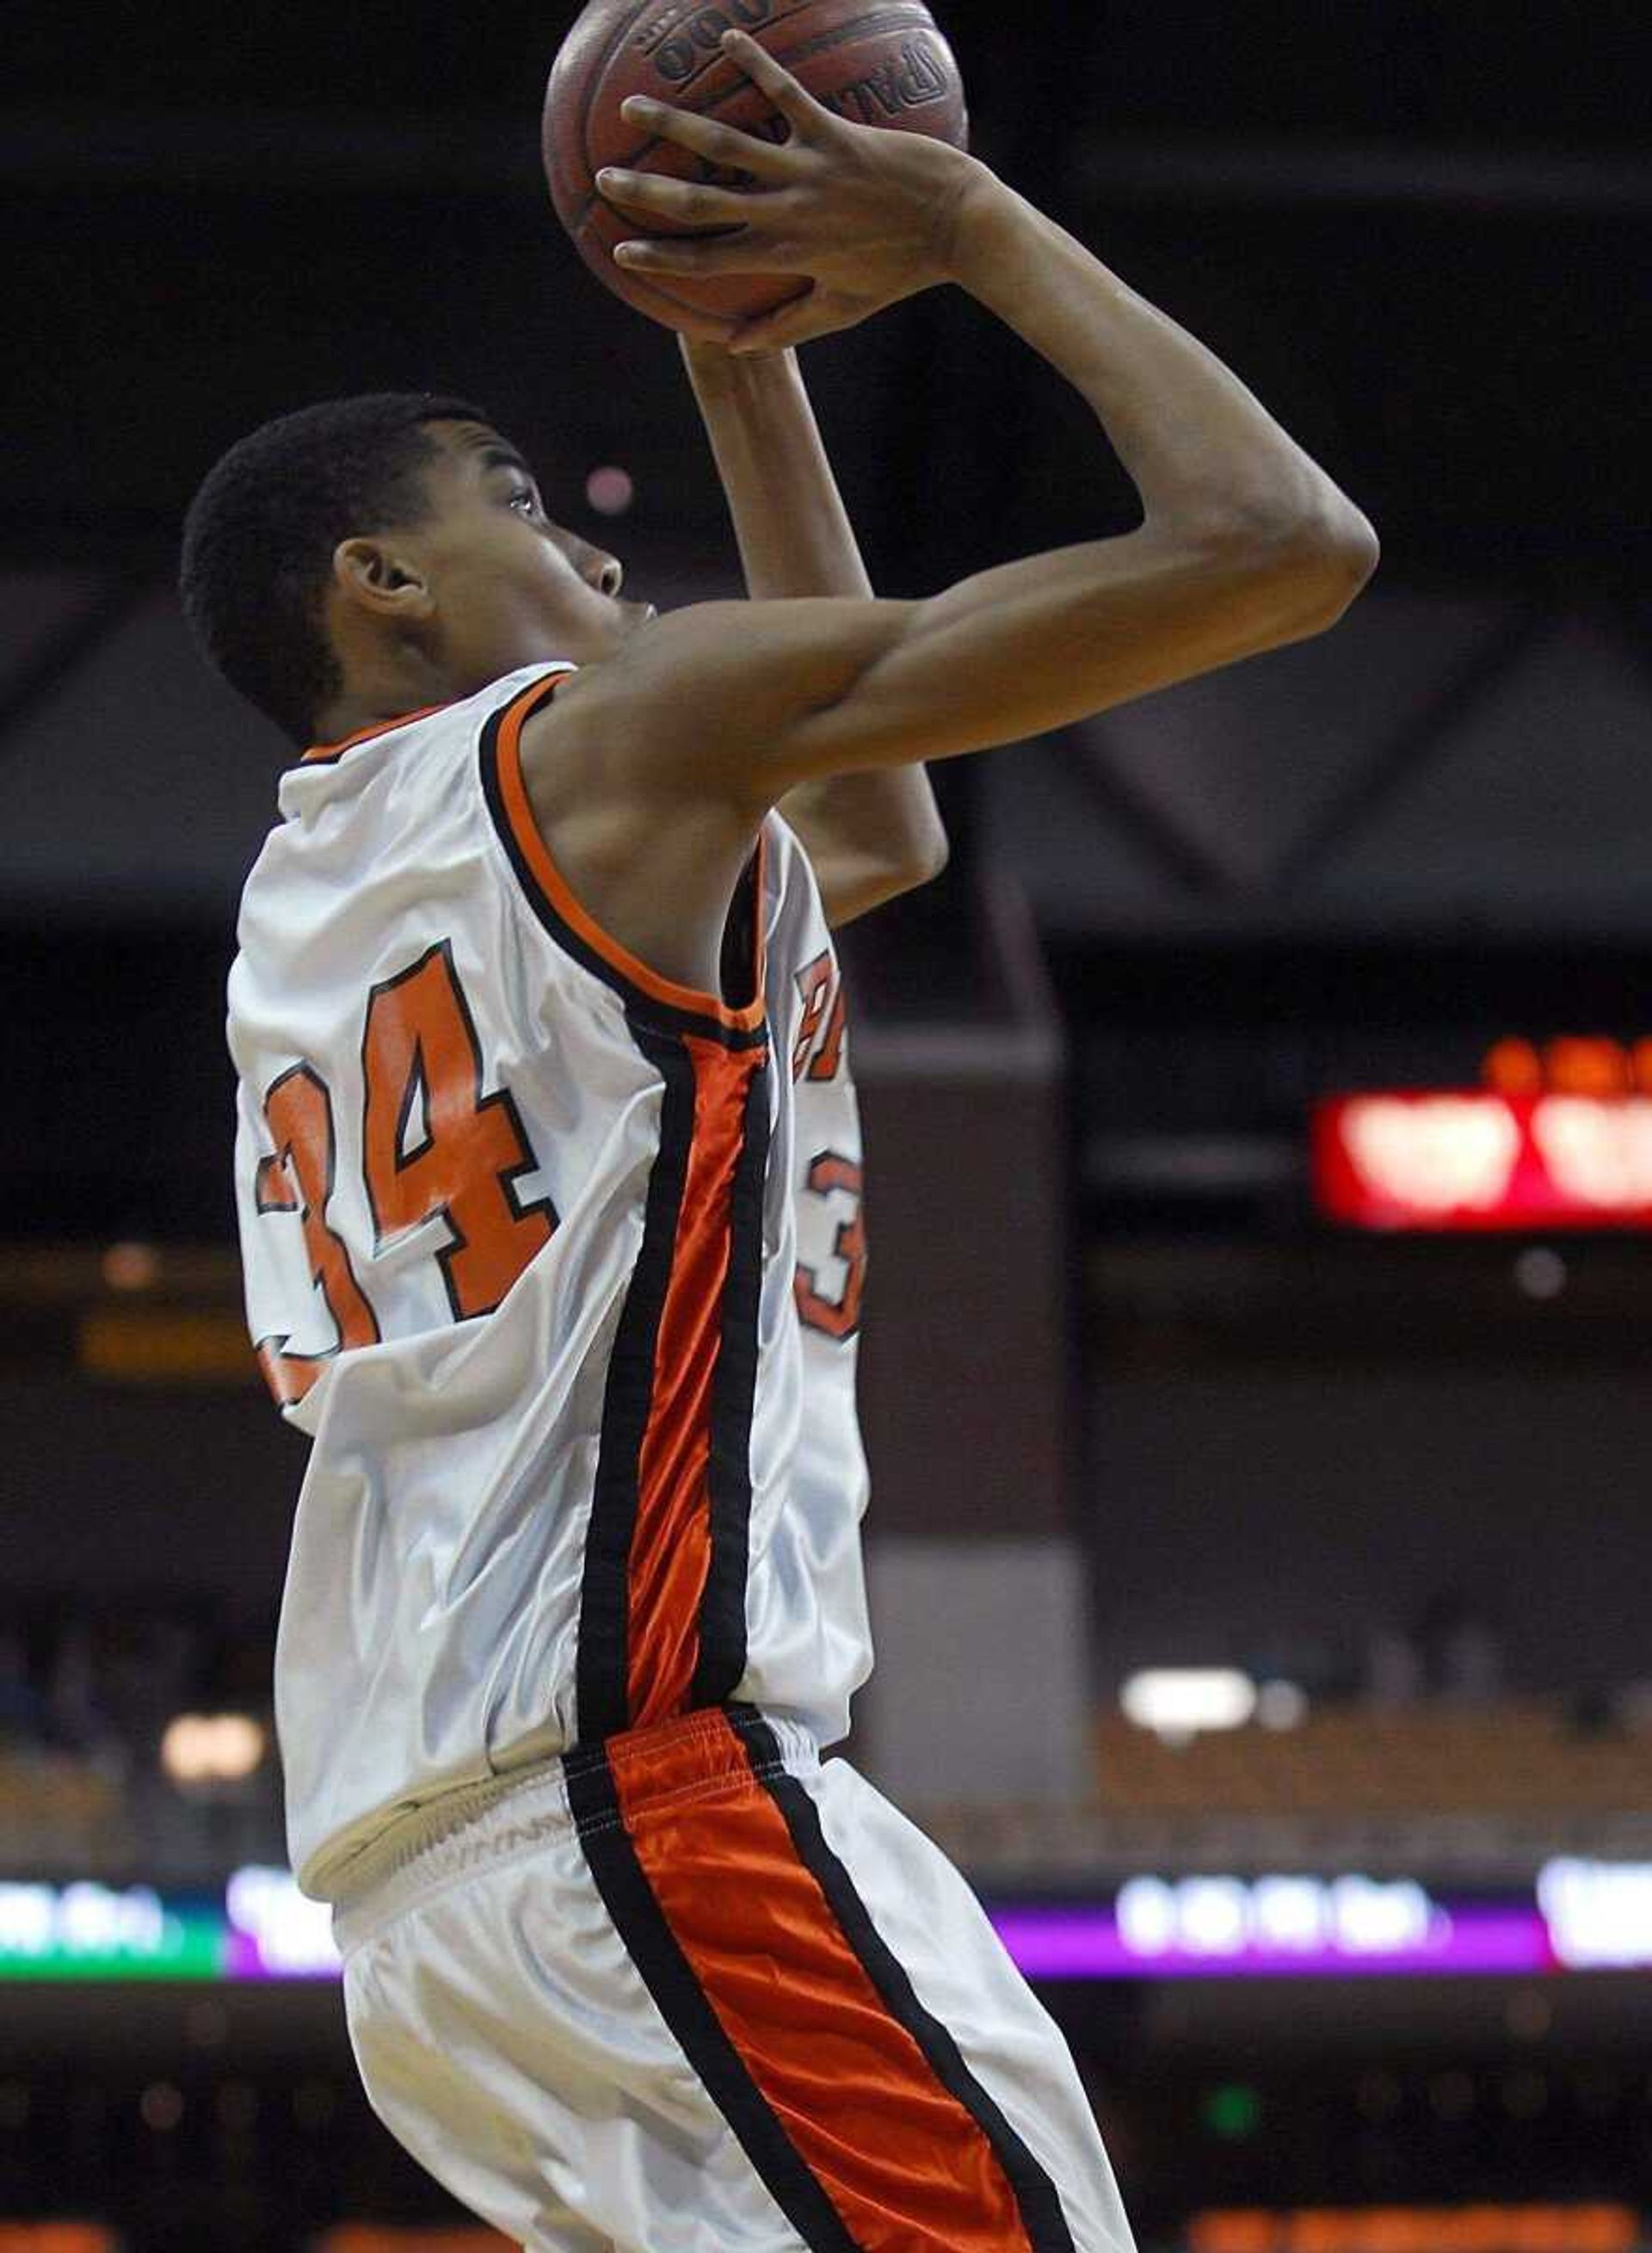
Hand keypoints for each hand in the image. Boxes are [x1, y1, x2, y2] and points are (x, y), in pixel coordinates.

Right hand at [596, 27, 986, 354]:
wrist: (958, 228)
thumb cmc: (901, 271)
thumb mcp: (843, 309)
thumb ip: (787, 327)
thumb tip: (735, 343)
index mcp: (785, 257)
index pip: (709, 262)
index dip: (661, 257)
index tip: (620, 248)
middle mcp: (788, 214)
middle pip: (703, 203)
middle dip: (649, 190)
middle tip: (603, 175)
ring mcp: (810, 172)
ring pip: (730, 147)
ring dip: (677, 125)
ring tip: (634, 105)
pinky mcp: (837, 134)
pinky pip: (787, 94)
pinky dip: (756, 65)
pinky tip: (726, 37)